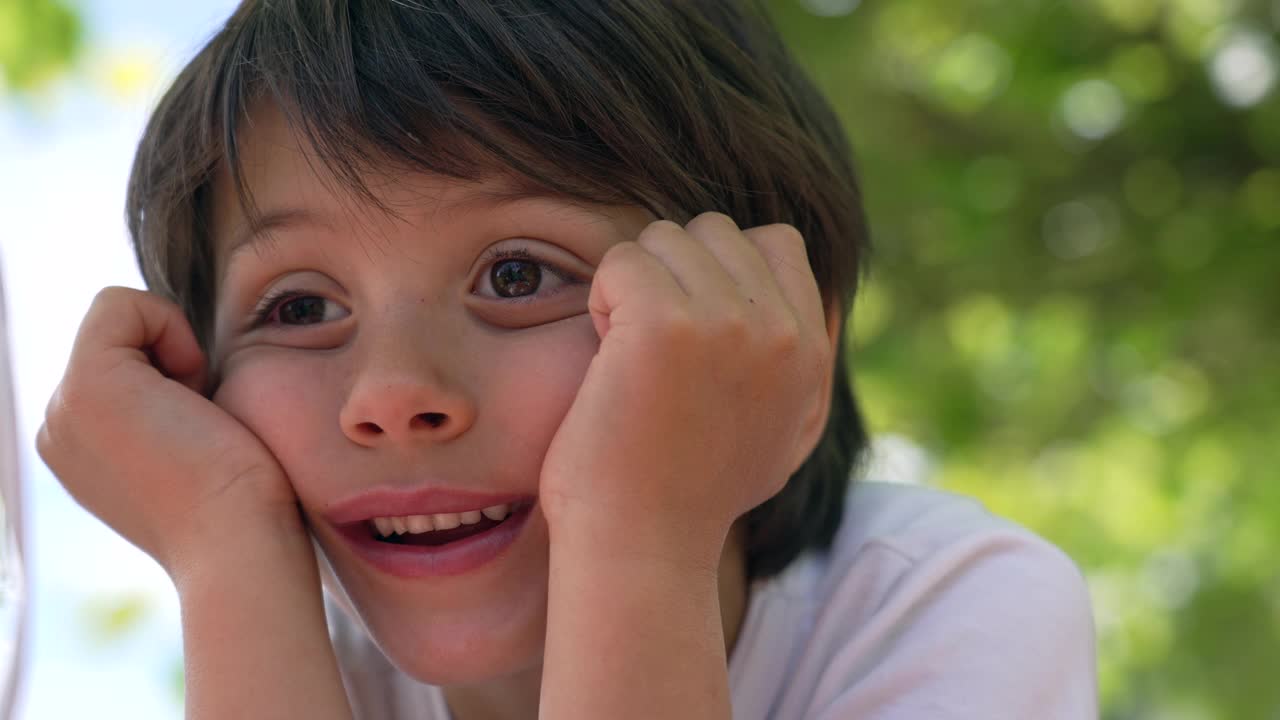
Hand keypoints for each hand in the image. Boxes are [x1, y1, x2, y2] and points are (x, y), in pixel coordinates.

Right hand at [37, 287, 297, 577]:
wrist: (241, 544)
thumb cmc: (245, 501)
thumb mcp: (194, 442)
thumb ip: (169, 406)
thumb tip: (185, 374)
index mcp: (82, 445)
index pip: (123, 356)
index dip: (180, 368)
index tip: (202, 426)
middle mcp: (58, 427)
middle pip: (121, 335)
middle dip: (176, 360)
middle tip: (201, 427)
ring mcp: (62, 408)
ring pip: (120, 318)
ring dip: (177, 352)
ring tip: (194, 418)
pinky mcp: (85, 386)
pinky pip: (119, 303)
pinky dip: (170, 327)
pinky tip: (191, 391)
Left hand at [539, 213, 833, 566]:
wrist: (643, 548)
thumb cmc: (694, 496)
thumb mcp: (787, 435)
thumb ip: (809, 366)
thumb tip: (825, 302)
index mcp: (810, 350)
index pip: (777, 241)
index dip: (721, 269)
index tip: (691, 329)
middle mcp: (780, 329)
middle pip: (714, 232)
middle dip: (672, 273)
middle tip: (652, 346)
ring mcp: (725, 321)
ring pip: (664, 239)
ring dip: (634, 285)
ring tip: (630, 355)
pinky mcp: (662, 324)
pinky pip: (622, 259)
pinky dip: (602, 298)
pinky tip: (607, 356)